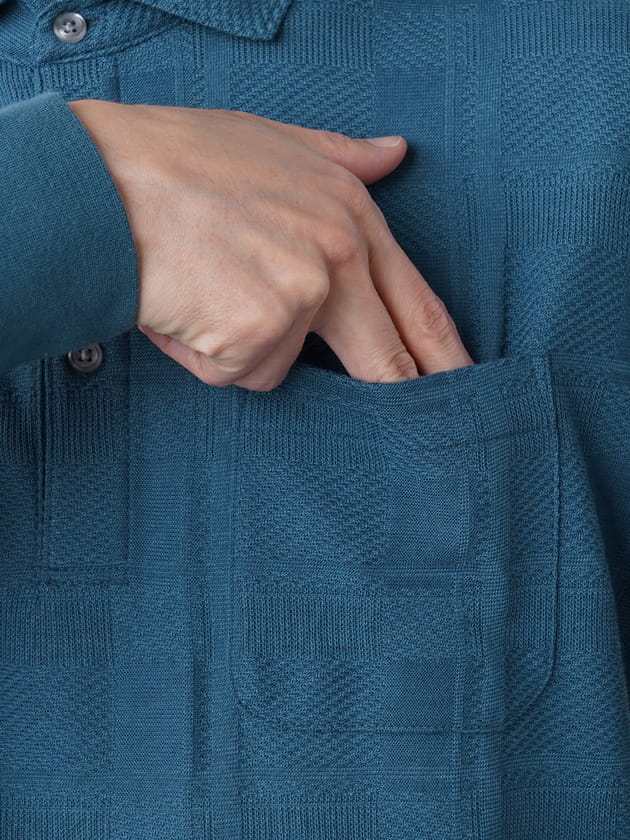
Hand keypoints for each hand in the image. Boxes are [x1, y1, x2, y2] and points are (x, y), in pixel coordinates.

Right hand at [68, 99, 473, 389]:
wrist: (102, 182)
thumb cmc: (179, 161)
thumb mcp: (275, 141)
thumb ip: (344, 156)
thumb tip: (396, 152)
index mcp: (350, 215)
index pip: (419, 303)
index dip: (445, 355)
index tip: (462, 388)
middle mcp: (337, 254)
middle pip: (387, 359)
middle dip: (403, 401)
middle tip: (428, 447)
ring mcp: (299, 294)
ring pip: (282, 364)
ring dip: (240, 346)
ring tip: (202, 292)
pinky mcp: (255, 332)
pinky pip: (238, 371)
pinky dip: (205, 353)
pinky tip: (182, 308)